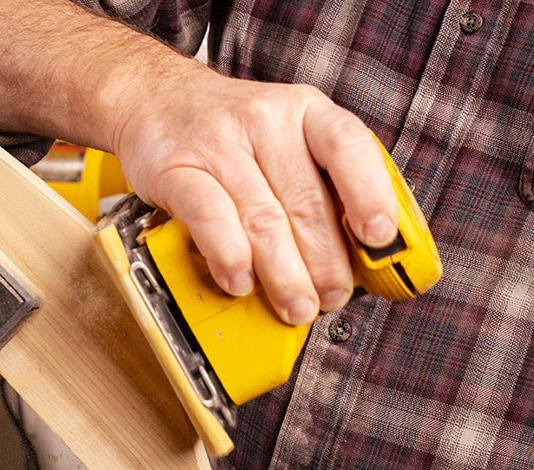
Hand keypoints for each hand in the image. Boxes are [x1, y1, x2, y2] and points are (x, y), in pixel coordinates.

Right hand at [107, 66, 398, 324]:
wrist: (154, 100)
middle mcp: (264, 120)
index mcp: (305, 111)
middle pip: (304, 200)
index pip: (347, 146)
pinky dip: (229, 256)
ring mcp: (218, 143)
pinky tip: (240, 281)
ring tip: (295, 305)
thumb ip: (320, 181)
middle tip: (332, 297)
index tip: (380, 237)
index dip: (369, 194)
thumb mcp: (286, 135)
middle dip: (325, 261)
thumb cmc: (230, 132)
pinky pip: (209, 217)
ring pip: (261, 218)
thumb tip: (358, 252)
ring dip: (283, 274)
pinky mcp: (176, 168)